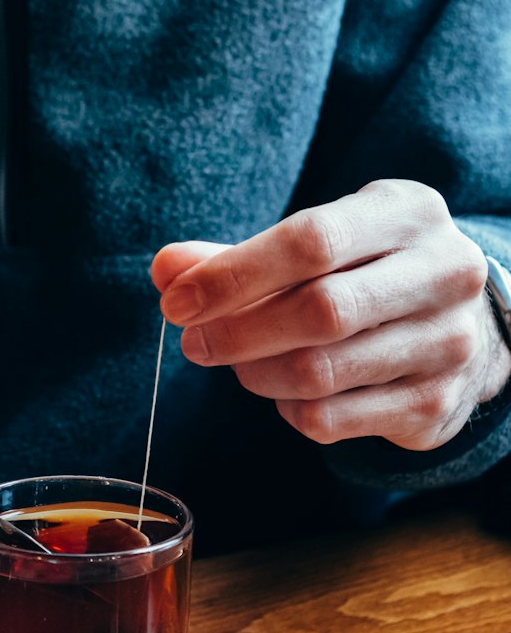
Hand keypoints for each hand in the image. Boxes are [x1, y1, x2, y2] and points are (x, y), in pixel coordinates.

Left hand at [151, 180, 510, 451]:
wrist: (465, 327)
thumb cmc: (368, 273)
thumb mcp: (319, 244)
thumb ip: (239, 256)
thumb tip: (167, 269)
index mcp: (408, 214)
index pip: (311, 241)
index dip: (234, 275)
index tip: (178, 301)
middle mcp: (444, 274)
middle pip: (320, 311)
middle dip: (239, 332)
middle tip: (194, 343)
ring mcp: (447, 344)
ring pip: (320, 372)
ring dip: (256, 374)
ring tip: (240, 364)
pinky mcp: (434, 406)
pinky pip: (331, 418)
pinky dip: (289, 410)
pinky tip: (287, 392)